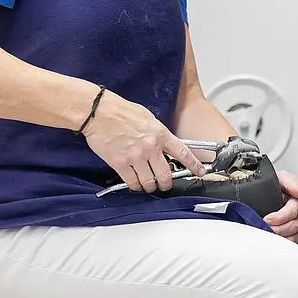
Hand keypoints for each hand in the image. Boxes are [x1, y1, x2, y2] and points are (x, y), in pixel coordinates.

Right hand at [82, 90, 203, 192]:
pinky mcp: (121, 163)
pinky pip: (132, 182)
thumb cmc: (120, 111)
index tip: (199, 172)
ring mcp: (136, 157)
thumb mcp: (147, 117)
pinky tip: (134, 183)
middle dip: (166, 183)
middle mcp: (151, 147)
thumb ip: (158, 132)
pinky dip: (135, 186)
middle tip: (164, 184)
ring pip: (149, 183)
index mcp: (160, 133)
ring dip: (150, 187)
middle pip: (165, 175)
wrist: (98, 112)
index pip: (183, 152)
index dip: (194, 165)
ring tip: (147, 184)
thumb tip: (163, 144)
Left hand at [264, 170, 297, 245]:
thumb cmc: (278, 184)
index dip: (278, 217)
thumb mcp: (283, 178)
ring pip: (295, 237)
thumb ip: (293, 185)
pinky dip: (289, 246)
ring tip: (268, 237)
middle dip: (277, 229)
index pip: (292, 212)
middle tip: (263, 229)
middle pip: (294, 226)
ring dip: (282, 239)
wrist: (272, 189)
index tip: (265, 219)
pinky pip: (296, 243)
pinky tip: (281, 247)